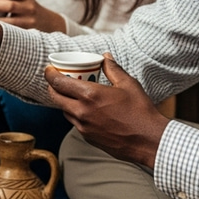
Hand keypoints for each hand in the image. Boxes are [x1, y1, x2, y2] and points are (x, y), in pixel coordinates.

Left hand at [44, 53, 168, 167]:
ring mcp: (83, 127)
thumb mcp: (128, 84)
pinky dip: (76, 114)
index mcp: (90, 96)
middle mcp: (82, 112)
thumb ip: (113, 69)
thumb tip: (105, 57)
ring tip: (73, 93)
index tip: (49, 69)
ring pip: (64, 111)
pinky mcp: (87, 137)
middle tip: (57, 80)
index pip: (58, 83)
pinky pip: (75, 122)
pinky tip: (86, 109)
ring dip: (65, 101)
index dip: (49, 74)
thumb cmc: (141, 112)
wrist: (149, 141)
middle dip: (53, 87)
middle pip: (55, 97)